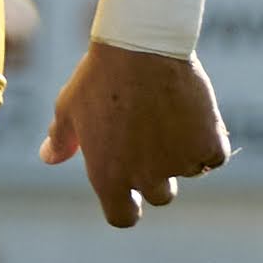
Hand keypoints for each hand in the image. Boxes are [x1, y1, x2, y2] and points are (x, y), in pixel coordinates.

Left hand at [41, 39, 231, 227]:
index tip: (131, 192)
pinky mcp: (208, 144)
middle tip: (153, 139)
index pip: (123, 217)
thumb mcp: (69, 107)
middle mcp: (146, 178)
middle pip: (160, 195)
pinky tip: (196, 116)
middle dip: (159, 174)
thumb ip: (61, 139)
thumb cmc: (99, 75)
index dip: (128, 206)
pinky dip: (209, 140)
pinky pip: (214, 156)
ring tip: (170, 114)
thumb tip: (48, 158)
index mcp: (109, 177)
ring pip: (189, 171)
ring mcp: (180, 163)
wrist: (142, 45)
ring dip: (184, 152)